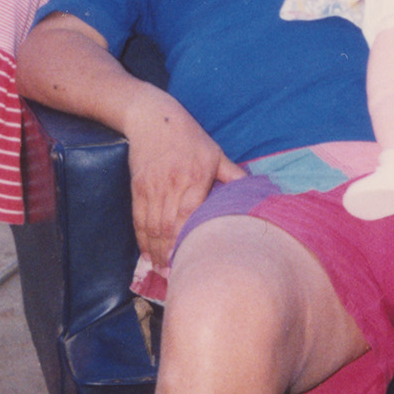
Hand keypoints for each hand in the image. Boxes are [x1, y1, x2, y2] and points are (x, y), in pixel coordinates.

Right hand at [122, 89, 247, 263]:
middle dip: (169, 254)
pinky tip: (148, 254)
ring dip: (155, 252)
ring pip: (150, 226)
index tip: (188, 260)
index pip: (187, 215)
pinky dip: (142, 239)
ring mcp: (151, 187)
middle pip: (166, 227)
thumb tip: (256, 190)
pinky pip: (138, 219)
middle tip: (176, 276)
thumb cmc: (188, 136)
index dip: (185, 240)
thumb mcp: (215, 153)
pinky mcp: (137, 188)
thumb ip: (233, 175)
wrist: (151, 117)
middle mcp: (170, 184)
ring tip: (162, 271)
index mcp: (193, 177)